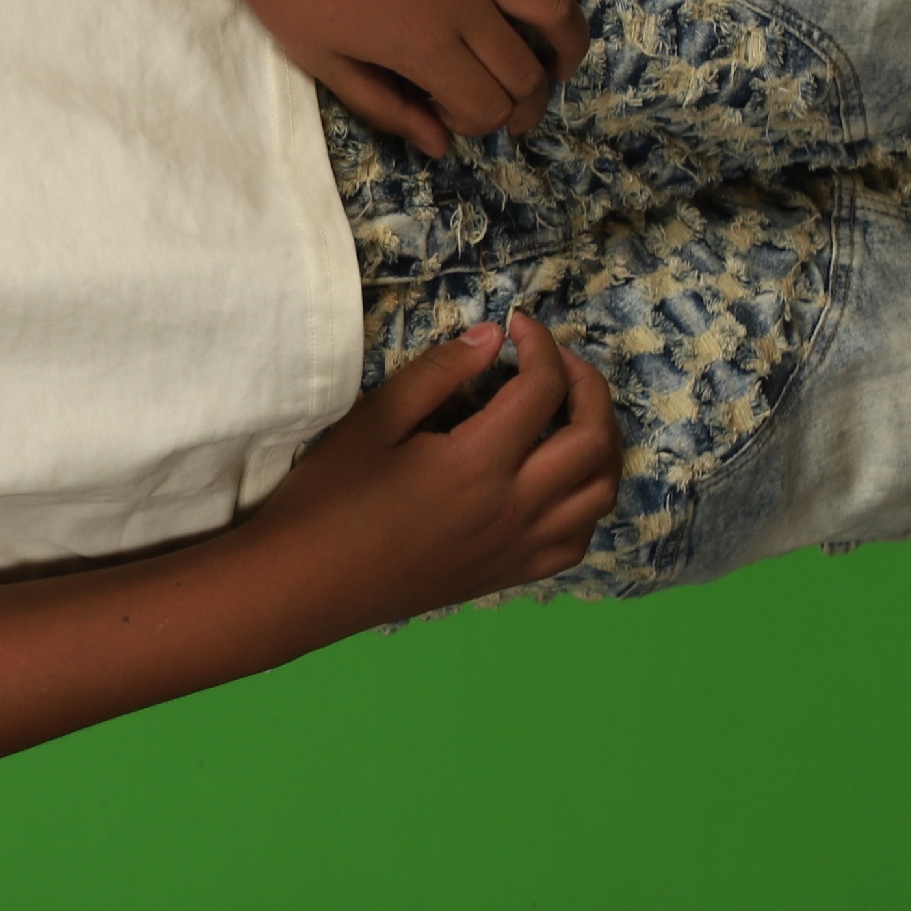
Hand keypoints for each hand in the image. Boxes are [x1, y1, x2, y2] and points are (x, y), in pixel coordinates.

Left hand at [201, 0, 590, 154]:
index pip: (487, 106)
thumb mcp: (322, 61)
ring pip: (556, 11)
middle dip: (521, 104)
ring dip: (567, 48)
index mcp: (423, 43)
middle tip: (506, 112)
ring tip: (558, 67)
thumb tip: (439, 144)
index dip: (475, 125)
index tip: (447, 116)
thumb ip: (385, 107)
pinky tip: (539, 4)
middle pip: (525, 71)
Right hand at [247, 316, 621, 624]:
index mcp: (478, 463)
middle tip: (554, 360)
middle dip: (587, 385)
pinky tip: (558, 477)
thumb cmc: (329, 500)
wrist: (308, 585)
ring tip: (568, 414)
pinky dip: (586, 499)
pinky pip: (580, 536)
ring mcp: (521, 546)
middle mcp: (516, 507)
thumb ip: (437, 374)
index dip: (540, 344)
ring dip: (600, 442)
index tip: (517, 325)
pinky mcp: (514, 572)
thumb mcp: (371, 422)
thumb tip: (491, 338)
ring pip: (601, 490)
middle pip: (593, 437)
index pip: (543, 389)